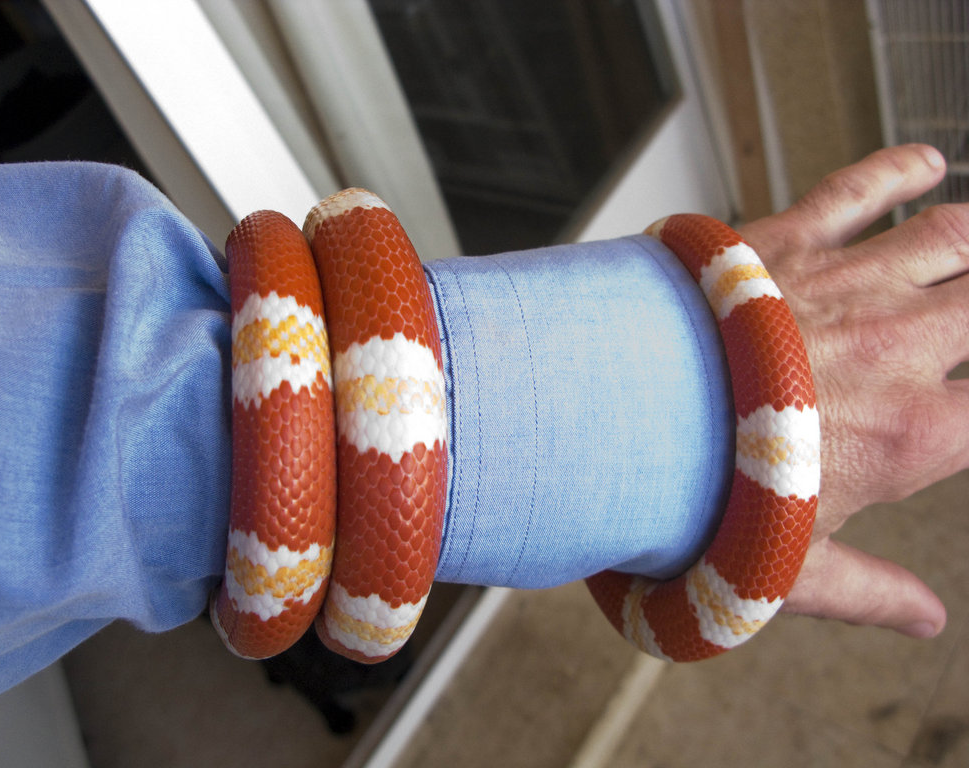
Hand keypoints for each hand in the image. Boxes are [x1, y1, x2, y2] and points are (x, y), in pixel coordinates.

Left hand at [737, 144, 968, 637]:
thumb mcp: (791, 571)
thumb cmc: (698, 502)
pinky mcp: (785, 241)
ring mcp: (846, 284)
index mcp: (916, 433)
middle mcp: (899, 348)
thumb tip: (924, 618)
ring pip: (951, 238)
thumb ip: (869, 591)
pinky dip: (898, 169)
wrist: (615, 420)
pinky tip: (922, 162)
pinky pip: (859, 188)